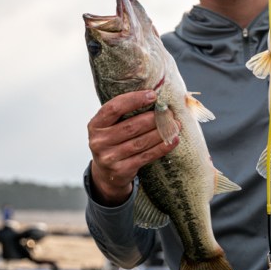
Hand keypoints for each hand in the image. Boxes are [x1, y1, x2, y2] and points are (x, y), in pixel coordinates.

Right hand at [87, 89, 177, 204]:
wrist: (106, 173)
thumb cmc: (113, 141)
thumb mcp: (110, 126)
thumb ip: (124, 113)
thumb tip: (154, 97)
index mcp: (95, 125)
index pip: (114, 108)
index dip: (134, 100)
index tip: (153, 95)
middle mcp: (99, 141)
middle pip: (130, 127)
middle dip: (153, 118)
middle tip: (169, 113)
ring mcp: (109, 157)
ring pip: (140, 142)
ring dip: (161, 133)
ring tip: (175, 125)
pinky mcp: (121, 170)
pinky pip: (146, 156)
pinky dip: (162, 148)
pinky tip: (173, 140)